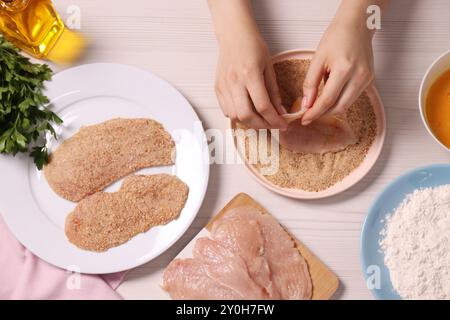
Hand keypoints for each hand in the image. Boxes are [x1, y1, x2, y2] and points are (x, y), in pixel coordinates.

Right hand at [208, 0, 286, 128]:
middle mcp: (235, 82)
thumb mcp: (269, 67)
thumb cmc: (253, 46)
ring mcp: (224, 86)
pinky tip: (247, 110)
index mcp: (250, 74)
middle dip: (261, 125)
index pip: (263, 106)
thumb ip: (274, 92)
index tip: (283, 124)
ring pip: (235, 116)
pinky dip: (238, 116)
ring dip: (249, 122)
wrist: (234, 34)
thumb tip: (280, 112)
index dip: (275, 120)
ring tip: (260, 119)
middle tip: (272, 125)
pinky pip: (226, 110)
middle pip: (247, 116)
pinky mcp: (218, 88)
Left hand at [301, 3, 375, 124]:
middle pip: (339, 107)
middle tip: (309, 116)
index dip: (315, 112)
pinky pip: (352, 97)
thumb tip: (306, 104)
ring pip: (346, 105)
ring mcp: (367, 80)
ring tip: (317, 105)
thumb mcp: (318, 59)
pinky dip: (339, 100)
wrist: (357, 25)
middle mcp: (359, 76)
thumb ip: (310, 83)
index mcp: (345, 69)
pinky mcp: (369, 81)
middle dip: (322, 114)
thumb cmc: (336, 37)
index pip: (328, 100)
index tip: (304, 119)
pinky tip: (330, 95)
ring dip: (330, 108)